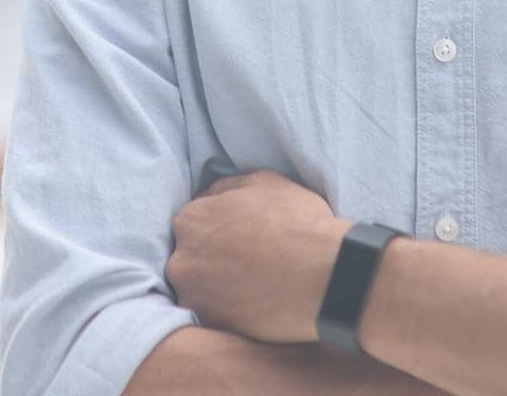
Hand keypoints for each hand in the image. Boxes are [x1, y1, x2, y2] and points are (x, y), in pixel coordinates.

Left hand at [166, 168, 350, 342]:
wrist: (323, 275)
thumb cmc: (296, 222)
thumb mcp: (262, 181)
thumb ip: (226, 186)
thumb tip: (211, 194)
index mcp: (191, 220)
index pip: (191, 223)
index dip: (216, 228)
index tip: (236, 236)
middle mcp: (182, 260)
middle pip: (190, 258)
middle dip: (211, 259)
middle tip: (245, 261)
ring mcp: (195, 297)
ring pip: (199, 289)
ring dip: (217, 287)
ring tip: (251, 285)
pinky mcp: (212, 326)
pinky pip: (214, 315)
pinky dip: (229, 311)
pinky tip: (254, 304)